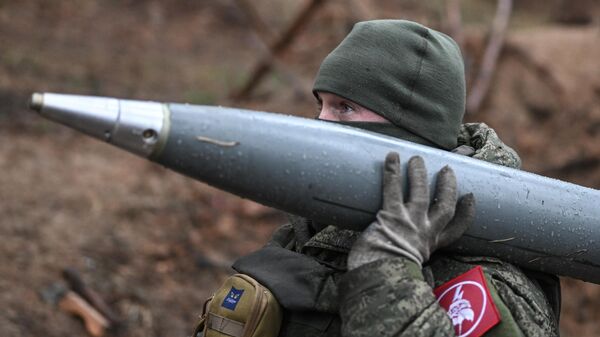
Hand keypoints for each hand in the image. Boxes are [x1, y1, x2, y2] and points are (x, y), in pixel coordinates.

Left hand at [347, 152, 474, 268]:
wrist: (381, 278)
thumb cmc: (389, 275)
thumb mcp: (410, 269)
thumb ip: (412, 261)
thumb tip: (409, 265)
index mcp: (430, 246)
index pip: (456, 229)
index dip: (466, 212)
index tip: (469, 198)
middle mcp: (425, 232)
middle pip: (444, 205)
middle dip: (448, 186)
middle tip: (448, 169)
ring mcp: (410, 222)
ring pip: (420, 192)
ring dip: (419, 173)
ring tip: (417, 158)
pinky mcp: (391, 215)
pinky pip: (393, 189)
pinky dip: (392, 172)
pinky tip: (391, 156)